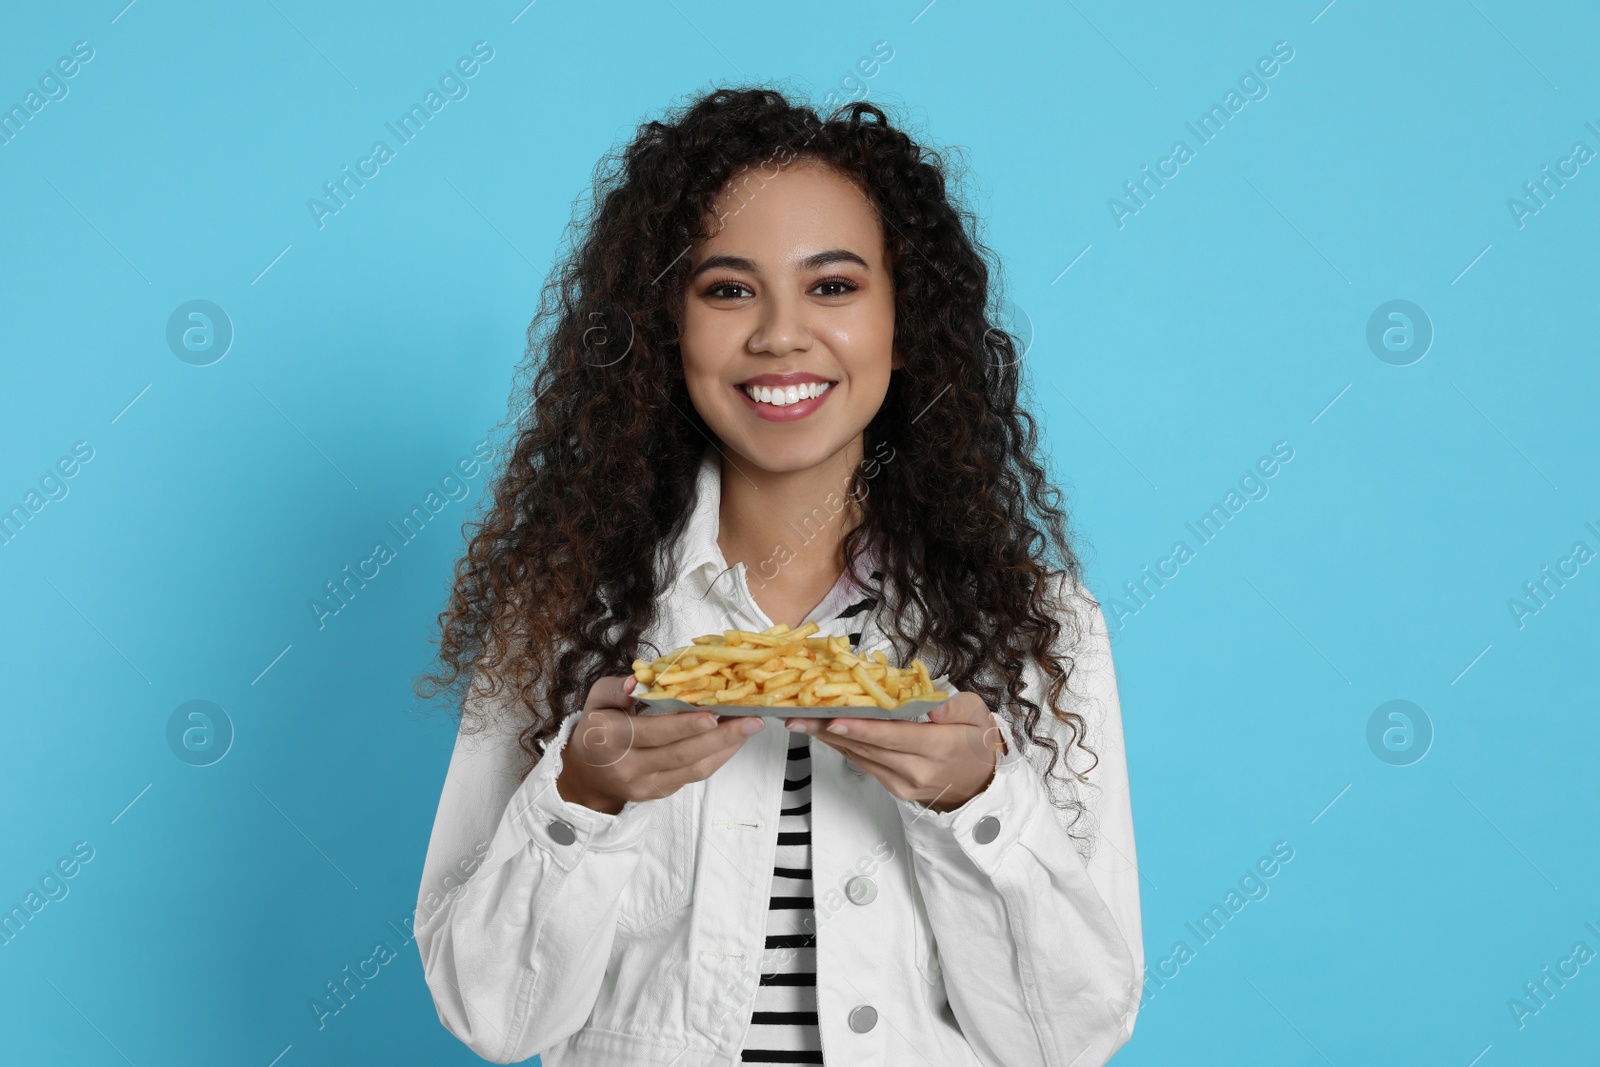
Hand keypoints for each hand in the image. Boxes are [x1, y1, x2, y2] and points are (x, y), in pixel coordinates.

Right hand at [556, 675, 765, 814]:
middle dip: (720, 737)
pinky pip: (693, 776)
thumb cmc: (596, 726)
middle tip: (751, 719)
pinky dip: (717, 757)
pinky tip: (733, 740)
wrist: (587, 774)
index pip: (652, 733)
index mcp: (610, 739)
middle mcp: (628, 767)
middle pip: (680, 754)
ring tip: (750, 727)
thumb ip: (615, 687)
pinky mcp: (659, 793)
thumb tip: (641, 681)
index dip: (684, 726)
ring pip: (692, 769)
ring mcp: (645, 785)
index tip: (713, 714)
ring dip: (726, 748)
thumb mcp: (596, 699)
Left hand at [787, 692, 1005, 812]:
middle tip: (797, 715)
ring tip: (798, 720)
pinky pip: (863, 763)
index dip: (863, 729)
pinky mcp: (893, 787)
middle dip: (829, 731)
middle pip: (868, 748)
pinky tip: (821, 731)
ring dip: (827, 738)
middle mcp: (918, 770)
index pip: (895, 736)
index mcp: (941, 748)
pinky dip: (841, 746)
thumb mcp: (979, 716)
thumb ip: (956, 708)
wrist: (982, 784)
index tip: (834, 720)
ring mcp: (903, 783)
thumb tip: (932, 706)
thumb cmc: (977, 741)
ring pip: (860, 757)